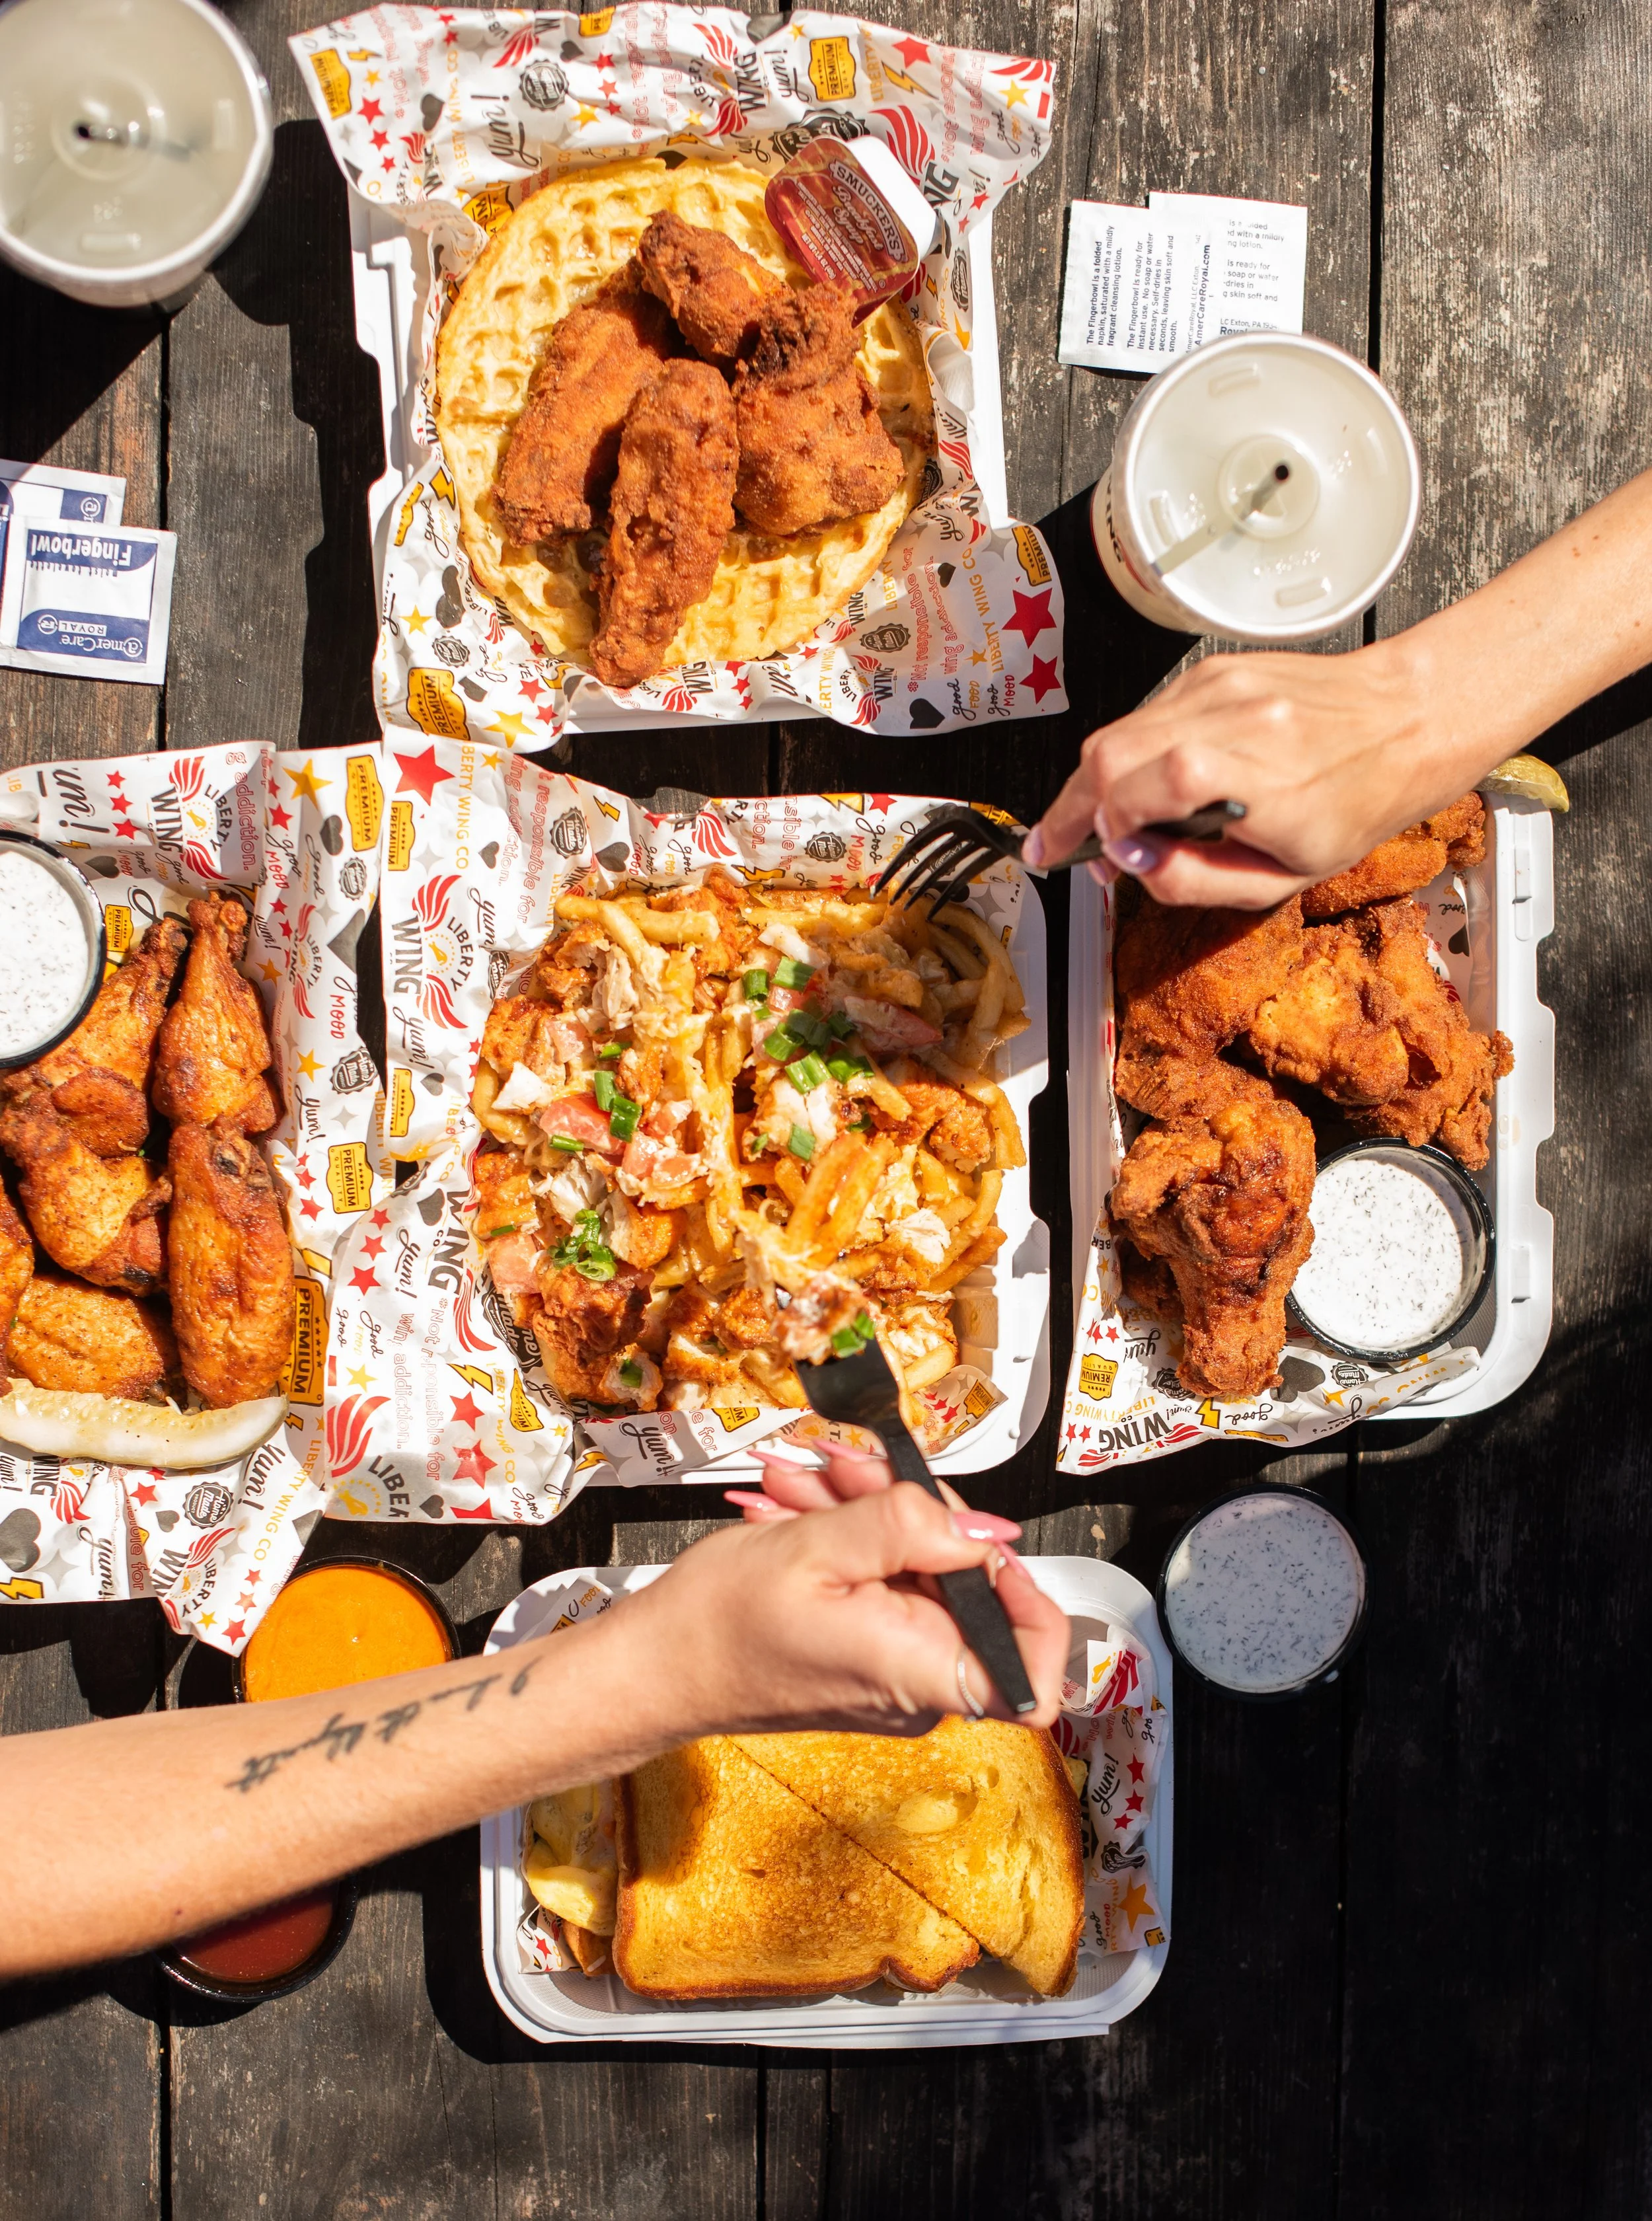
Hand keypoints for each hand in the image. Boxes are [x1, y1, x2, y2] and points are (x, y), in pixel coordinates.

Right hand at [617, 1452, 1068, 1736]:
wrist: (655, 1668)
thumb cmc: (720, 1625)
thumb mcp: (815, 1549)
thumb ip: (909, 1527)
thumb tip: (986, 1531)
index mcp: (920, 1672)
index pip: (1034, 1676)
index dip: (1030, 1599)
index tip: (982, 1542)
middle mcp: (917, 1683)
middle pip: (968, 1591)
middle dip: (916, 1514)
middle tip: (853, 1469)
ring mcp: (890, 1668)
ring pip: (919, 1575)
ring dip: (870, 1514)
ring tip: (809, 1480)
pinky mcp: (863, 1650)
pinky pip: (882, 1583)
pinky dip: (849, 1538)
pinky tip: (801, 1506)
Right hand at [1027, 635, 1475, 908]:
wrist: (1405, 721)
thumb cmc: (1356, 802)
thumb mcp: (1283, 876)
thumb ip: (1196, 878)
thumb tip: (1131, 865)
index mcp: (1258, 779)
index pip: (1142, 786)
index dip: (1100, 825)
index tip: (1090, 857)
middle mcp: (1234, 719)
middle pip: (1108, 752)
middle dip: (1074, 806)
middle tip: (1069, 843)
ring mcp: (1222, 687)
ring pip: (1117, 730)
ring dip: (1095, 780)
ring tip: (1103, 819)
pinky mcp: (1217, 669)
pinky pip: (1148, 713)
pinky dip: (1133, 751)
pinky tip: (1149, 778)